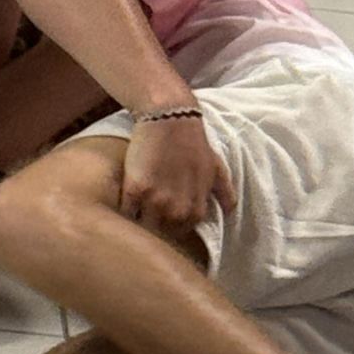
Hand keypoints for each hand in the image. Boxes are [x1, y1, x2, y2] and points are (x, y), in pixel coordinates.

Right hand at [119, 115, 235, 238]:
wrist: (170, 119)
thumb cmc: (194, 143)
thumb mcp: (216, 168)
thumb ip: (224, 193)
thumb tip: (229, 212)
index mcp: (195, 210)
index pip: (180, 234)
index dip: (171, 228)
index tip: (164, 220)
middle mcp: (177, 210)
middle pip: (160, 234)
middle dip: (154, 227)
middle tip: (148, 216)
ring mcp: (155, 201)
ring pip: (142, 226)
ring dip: (138, 221)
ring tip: (134, 213)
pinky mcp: (135, 189)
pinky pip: (126, 211)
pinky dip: (125, 210)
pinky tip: (125, 202)